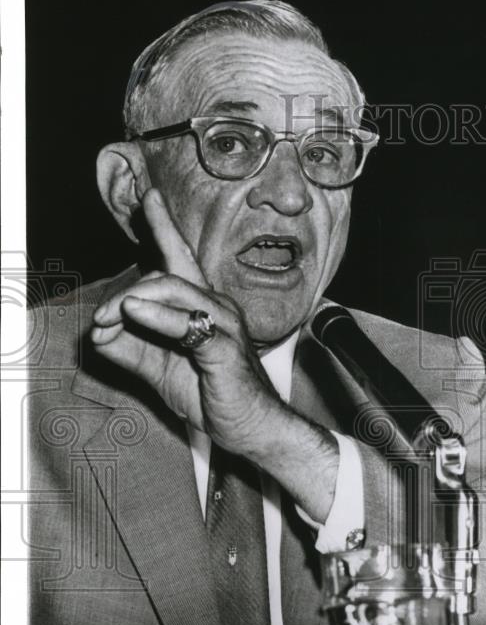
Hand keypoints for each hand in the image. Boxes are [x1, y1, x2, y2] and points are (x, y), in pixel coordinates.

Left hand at [91, 188, 338, 522]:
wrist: (250, 429)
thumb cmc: (212, 394)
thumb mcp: (159, 368)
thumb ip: (128, 347)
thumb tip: (96, 333)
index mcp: (202, 305)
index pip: (179, 257)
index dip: (163, 224)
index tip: (147, 195)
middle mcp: (217, 305)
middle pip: (165, 275)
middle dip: (124, 293)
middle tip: (100, 319)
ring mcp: (224, 324)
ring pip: (175, 290)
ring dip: (134, 301)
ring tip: (109, 317)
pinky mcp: (225, 348)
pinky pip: (189, 324)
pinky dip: (158, 317)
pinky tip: (134, 313)